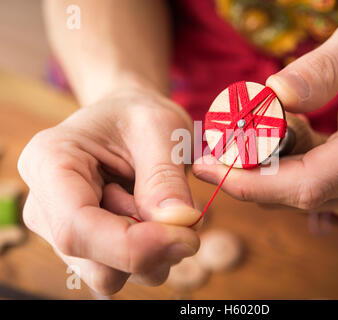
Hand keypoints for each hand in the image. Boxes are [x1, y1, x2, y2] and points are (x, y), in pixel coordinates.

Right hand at [18, 88, 201, 293]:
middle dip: (149, 250)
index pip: (77, 228)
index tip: (186, 236)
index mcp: (50, 161)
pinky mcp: (84, 245)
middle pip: (94, 262)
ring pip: (109, 275)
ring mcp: (61, 230)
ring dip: (151, 251)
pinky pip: (120, 270)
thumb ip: (165, 176)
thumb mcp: (161, 128)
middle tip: (178, 211)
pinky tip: (147, 216)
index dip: (134, 245)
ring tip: (154, 201)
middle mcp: (45, 204)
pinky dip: (148, 254)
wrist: (129, 118)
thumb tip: (180, 223)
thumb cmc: (140, 115)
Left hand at [193, 15, 337, 218]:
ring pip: (292, 195)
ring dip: (264, 165)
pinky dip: (278, 169)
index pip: (310, 182)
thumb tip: (276, 94)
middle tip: (217, 140)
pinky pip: (301, 191)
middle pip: (294, 193)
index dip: (254, 182)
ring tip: (273, 121)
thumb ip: (324, 65)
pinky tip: (288, 136)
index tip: (209, 167)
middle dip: (246, 172)